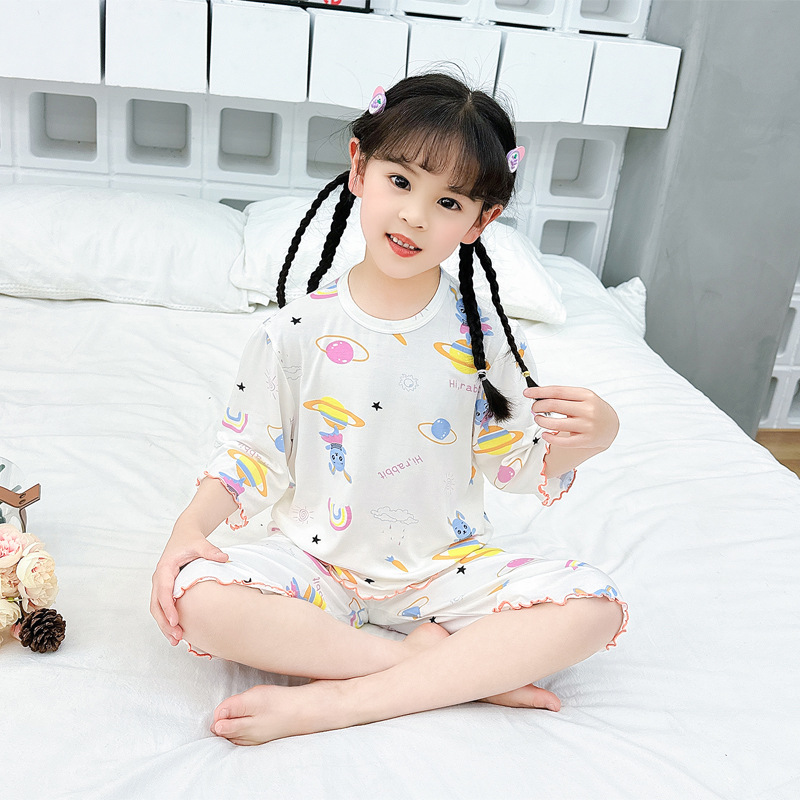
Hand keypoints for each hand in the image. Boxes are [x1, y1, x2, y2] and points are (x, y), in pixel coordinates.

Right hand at [150, 524, 228, 645]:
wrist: (184, 534)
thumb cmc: (190, 540)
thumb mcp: (200, 543)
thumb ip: (210, 550)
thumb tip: (224, 558)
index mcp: (165, 568)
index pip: (163, 591)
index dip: (168, 607)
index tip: (175, 621)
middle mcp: (159, 578)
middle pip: (156, 604)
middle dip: (165, 622)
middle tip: (176, 637)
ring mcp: (160, 584)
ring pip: (157, 608)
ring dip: (164, 624)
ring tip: (175, 640)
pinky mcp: (165, 588)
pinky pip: (163, 606)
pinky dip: (167, 619)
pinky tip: (176, 631)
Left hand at [523, 385, 618, 451]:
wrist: (610, 425)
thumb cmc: (592, 409)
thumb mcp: (582, 397)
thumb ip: (564, 396)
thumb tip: (539, 395)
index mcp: (586, 395)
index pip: (557, 391)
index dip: (539, 392)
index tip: (527, 393)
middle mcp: (587, 410)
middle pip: (554, 406)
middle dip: (538, 406)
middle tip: (534, 408)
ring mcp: (587, 426)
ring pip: (555, 424)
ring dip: (541, 421)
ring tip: (538, 419)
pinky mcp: (585, 440)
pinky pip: (562, 441)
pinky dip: (549, 437)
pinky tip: (545, 434)